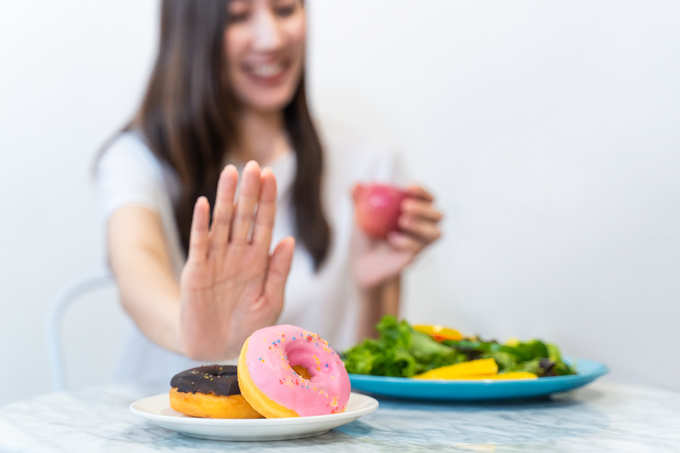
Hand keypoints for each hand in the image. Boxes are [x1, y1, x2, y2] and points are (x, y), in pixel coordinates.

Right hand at [178, 161, 294, 359]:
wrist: (217, 348)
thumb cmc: (248, 326)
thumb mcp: (271, 300)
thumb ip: (279, 271)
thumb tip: (289, 239)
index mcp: (258, 259)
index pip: (264, 222)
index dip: (268, 199)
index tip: (271, 175)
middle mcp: (238, 253)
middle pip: (245, 215)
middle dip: (249, 191)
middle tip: (253, 165)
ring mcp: (217, 259)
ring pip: (222, 222)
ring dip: (226, 198)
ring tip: (230, 172)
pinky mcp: (197, 270)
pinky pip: (199, 243)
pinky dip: (201, 224)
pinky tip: (203, 203)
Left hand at [353, 185, 441, 288]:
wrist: (361, 263)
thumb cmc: (362, 235)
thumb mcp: (358, 216)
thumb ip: (358, 199)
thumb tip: (357, 184)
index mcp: (413, 211)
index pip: (426, 198)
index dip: (422, 191)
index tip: (409, 187)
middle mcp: (422, 226)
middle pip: (438, 215)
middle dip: (424, 209)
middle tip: (405, 206)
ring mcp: (420, 243)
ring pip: (436, 233)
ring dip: (421, 226)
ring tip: (401, 222)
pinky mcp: (415, 256)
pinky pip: (419, 248)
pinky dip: (406, 241)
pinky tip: (391, 239)